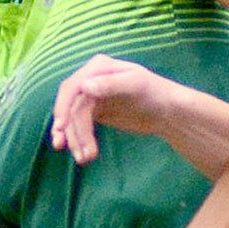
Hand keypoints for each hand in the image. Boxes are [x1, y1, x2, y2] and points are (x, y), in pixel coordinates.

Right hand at [50, 55, 175, 164]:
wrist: (166, 110)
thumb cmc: (155, 92)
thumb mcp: (135, 84)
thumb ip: (110, 84)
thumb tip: (85, 87)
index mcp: (97, 68)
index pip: (72, 87)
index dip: (64, 106)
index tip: (62, 127)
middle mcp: (90, 79)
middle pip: (70, 106)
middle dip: (70, 129)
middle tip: (76, 152)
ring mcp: (90, 96)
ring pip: (73, 119)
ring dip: (74, 139)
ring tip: (84, 159)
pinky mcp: (94, 112)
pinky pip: (79, 125)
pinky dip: (76, 138)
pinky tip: (78, 152)